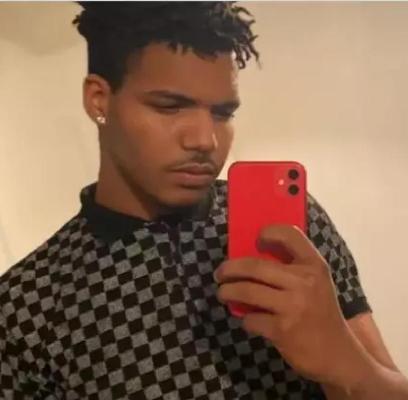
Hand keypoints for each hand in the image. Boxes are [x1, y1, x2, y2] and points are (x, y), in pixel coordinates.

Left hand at [215, 224, 367, 387]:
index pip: (289, 234)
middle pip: (254, 266)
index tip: (256, 241)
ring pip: (246, 291)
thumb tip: (253, 253)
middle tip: (220, 273)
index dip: (269, 232)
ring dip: (227, 292)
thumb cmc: (321, 313)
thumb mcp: (316, 283)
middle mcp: (304, 281)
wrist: (338, 355)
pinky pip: (250, 319)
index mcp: (314, 265)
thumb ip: (293, 267)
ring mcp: (292, 306)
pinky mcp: (281, 330)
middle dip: (230, 268)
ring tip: (222, 293)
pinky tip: (248, 321)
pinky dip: (245, 319)